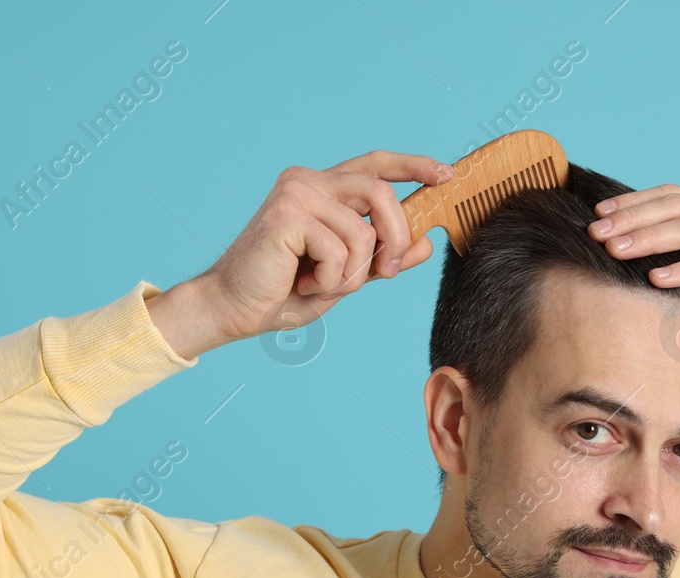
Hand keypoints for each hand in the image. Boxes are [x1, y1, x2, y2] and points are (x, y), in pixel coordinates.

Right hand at [155, 150, 455, 354]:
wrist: (234, 309)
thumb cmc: (283, 292)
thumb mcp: (345, 275)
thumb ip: (381, 257)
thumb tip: (424, 243)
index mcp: (321, 189)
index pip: (374, 165)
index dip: (412, 166)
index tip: (445, 175)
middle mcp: (308, 181)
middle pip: (380, 193)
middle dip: (394, 238)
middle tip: (386, 272)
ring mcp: (296, 193)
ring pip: (363, 232)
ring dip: (352, 273)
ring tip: (320, 283)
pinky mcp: (288, 213)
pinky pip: (340, 250)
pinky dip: (330, 279)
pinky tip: (302, 283)